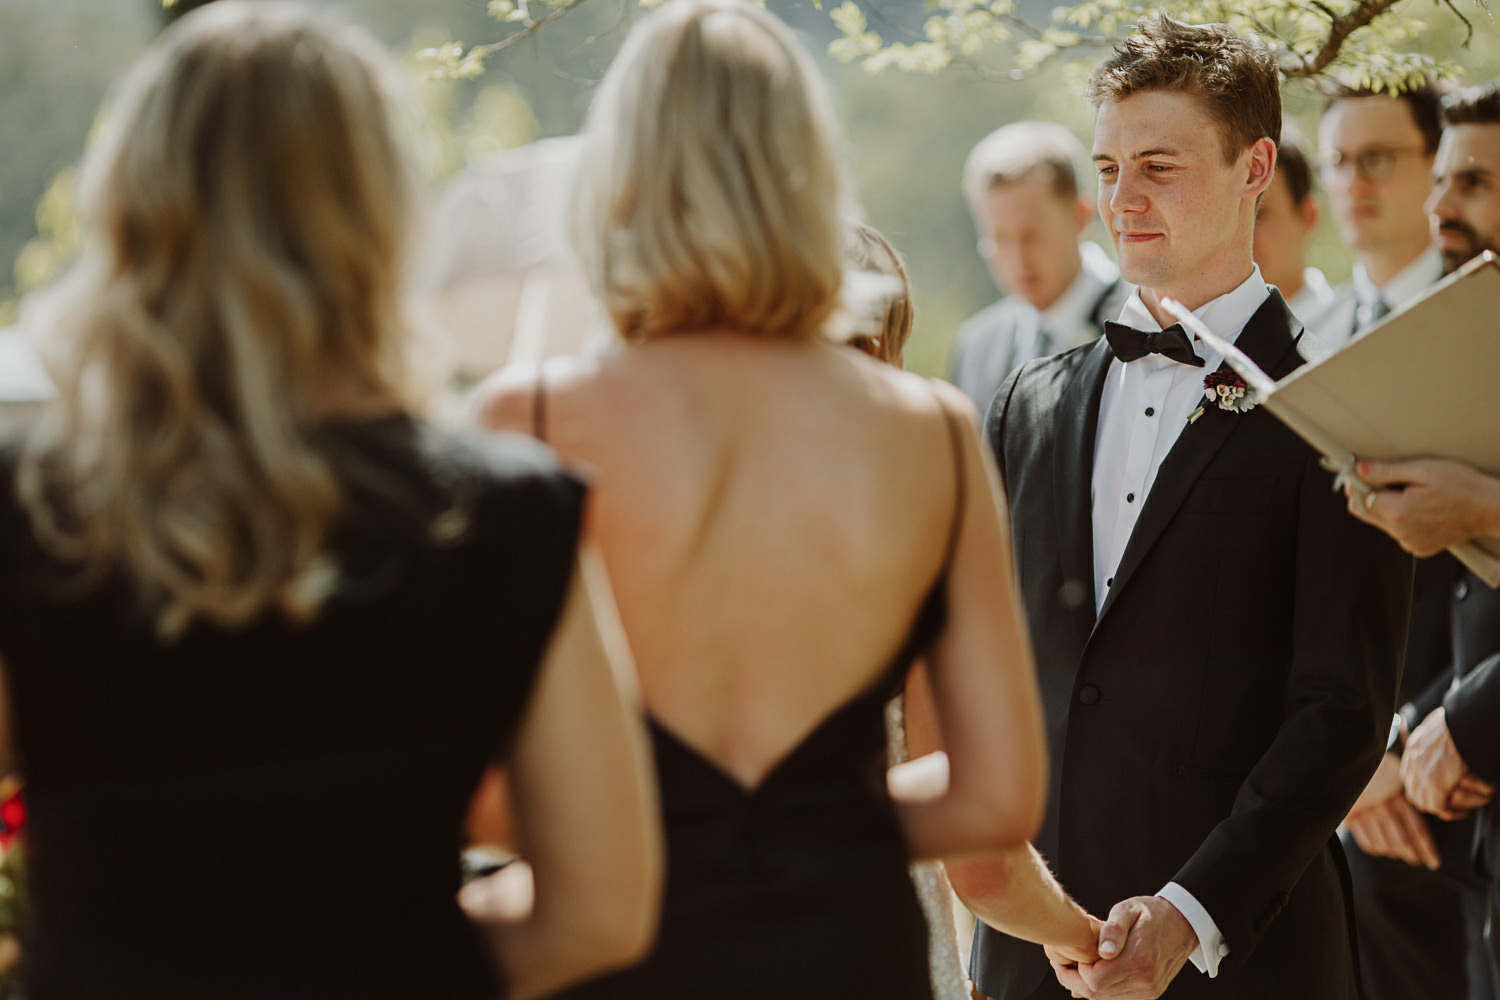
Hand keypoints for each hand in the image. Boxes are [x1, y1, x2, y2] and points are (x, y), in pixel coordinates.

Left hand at [1050, 896, 1194, 999]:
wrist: (1182, 924)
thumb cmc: (1152, 914)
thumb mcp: (1129, 909)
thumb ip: (1114, 929)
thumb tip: (1104, 951)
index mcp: (1139, 959)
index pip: (1094, 981)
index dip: (1073, 972)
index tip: (1064, 958)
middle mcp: (1145, 980)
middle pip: (1097, 994)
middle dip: (1074, 980)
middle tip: (1063, 964)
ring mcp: (1149, 990)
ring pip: (1105, 999)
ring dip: (1087, 986)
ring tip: (1078, 966)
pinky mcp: (1150, 993)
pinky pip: (1118, 999)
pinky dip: (1102, 989)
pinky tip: (1095, 973)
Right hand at [1343, 751, 1440, 867]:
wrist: (1349, 759)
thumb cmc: (1380, 772)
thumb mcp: (1398, 781)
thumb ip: (1408, 802)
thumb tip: (1420, 832)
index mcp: (1399, 797)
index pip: (1417, 830)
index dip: (1427, 850)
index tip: (1433, 862)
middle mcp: (1383, 806)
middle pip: (1401, 840)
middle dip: (1412, 854)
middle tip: (1417, 860)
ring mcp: (1366, 812)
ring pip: (1384, 844)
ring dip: (1394, 853)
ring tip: (1399, 854)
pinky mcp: (1350, 817)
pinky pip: (1366, 842)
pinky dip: (1377, 849)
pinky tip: (1382, 848)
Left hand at [1345, 458, 1499, 556]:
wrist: (1490, 508)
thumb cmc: (1463, 486)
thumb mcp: (1424, 469)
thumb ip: (1387, 471)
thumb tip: (1359, 468)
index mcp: (1399, 512)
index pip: (1358, 499)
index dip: (1357, 484)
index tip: (1359, 473)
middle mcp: (1400, 532)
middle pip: (1366, 512)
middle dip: (1369, 494)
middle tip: (1387, 479)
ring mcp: (1409, 543)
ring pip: (1382, 522)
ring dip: (1387, 507)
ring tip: (1412, 493)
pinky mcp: (1418, 548)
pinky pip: (1398, 532)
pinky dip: (1402, 519)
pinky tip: (1421, 508)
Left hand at [1402, 709, 1493, 818]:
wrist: (1464, 725)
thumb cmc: (1459, 722)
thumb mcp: (1438, 726)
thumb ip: (1434, 736)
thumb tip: (1440, 736)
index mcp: (1414, 747)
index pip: (1408, 774)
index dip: (1418, 785)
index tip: (1433, 790)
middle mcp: (1414, 762)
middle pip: (1413, 791)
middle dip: (1426, 800)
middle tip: (1444, 805)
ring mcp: (1423, 774)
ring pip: (1424, 802)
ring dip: (1438, 809)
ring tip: (1453, 811)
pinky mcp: (1437, 785)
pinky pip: (1439, 807)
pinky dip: (1450, 813)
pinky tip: (1462, 812)